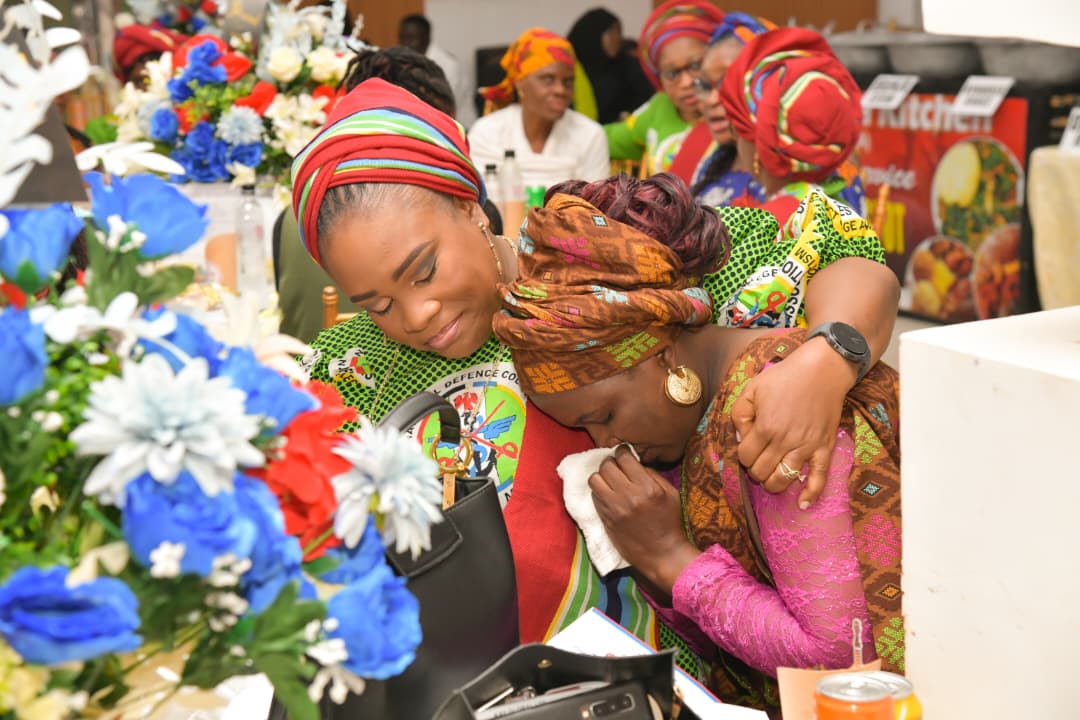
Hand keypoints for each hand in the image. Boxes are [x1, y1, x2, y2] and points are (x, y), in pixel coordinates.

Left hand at [589, 446, 698, 592]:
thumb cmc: (670, 523)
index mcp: (647, 488)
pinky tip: (609, 494)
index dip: (623, 452)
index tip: (624, 453)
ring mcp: (614, 509)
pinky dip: (599, 491)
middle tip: (616, 466)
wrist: (663, 554)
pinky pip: (594, 496)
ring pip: (594, 480)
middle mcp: (628, 496)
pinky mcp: (605, 519)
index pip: (624, 458)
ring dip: (601, 476)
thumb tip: (634, 462)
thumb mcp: (671, 494)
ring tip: (610, 480)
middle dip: (610, 462)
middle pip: (606, 466)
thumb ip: (652, 475)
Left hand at [730, 337, 853, 508]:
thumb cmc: (783, 378)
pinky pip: (819, 477)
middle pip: (762, 472)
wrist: (821, 370)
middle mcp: (785, 441)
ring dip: (773, 483)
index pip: (745, 457)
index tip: (748, 447)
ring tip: (771, 476)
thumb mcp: (751, 389)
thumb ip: (739, 415)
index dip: (743, 456)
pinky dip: (811, 494)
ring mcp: (806, 446)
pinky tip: (802, 504)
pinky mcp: (824, 448)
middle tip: (759, 460)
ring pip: (784, 479)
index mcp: (765, 427)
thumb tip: (740, 440)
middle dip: (755, 470)